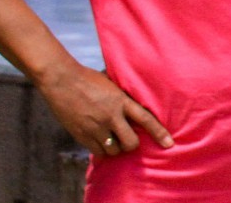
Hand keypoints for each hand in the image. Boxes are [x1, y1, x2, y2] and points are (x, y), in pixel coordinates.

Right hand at [37, 62, 172, 157]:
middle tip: (129, 140)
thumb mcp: (113, 86)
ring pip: (114, 150)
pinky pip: (97, 151)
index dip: (159, 133)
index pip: (146, 120)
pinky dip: (101, 150)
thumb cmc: (89, 79)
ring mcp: (95, 127)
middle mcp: (110, 116)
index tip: (169, 143)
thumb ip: (124, 99)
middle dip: (132, 144)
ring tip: (113, 140)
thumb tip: (137, 108)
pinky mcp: (81, 134)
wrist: (61, 80)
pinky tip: (100, 142)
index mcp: (121, 101)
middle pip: (130, 142)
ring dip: (116, 148)